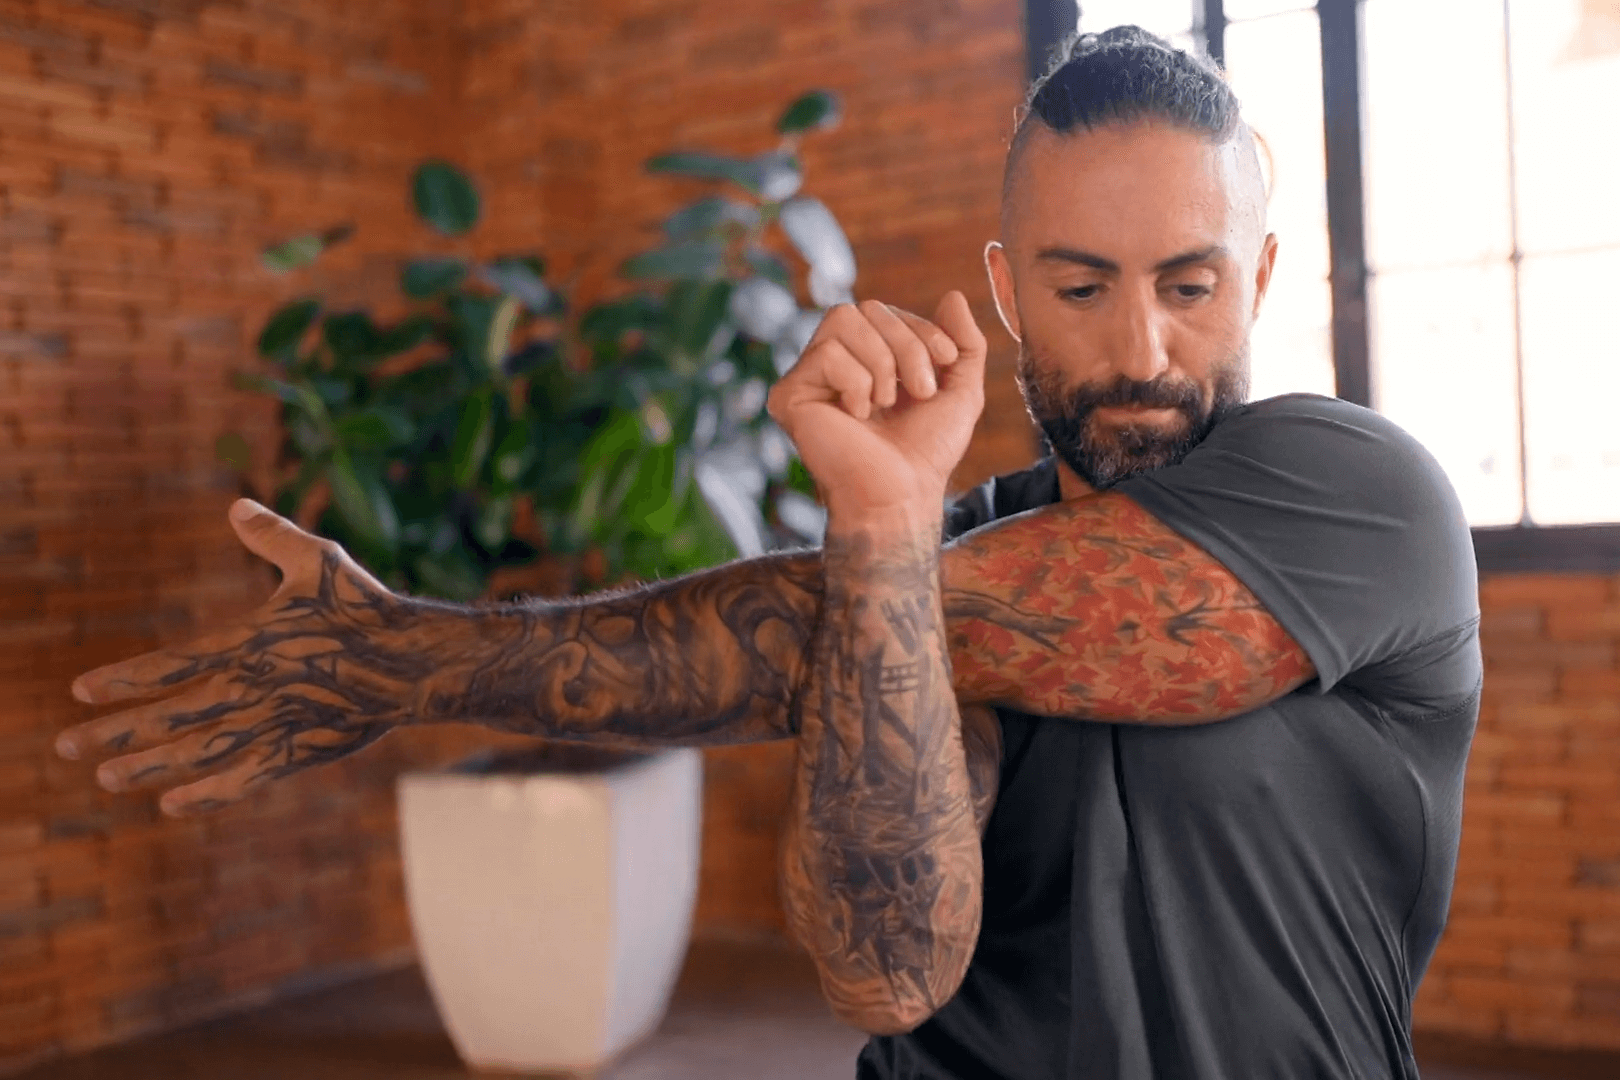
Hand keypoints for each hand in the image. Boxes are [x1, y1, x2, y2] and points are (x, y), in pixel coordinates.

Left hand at [57, 500, 421, 816]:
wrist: (418, 662)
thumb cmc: (369, 607)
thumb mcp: (320, 561)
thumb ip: (272, 538)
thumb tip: (235, 505)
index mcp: (250, 641)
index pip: (171, 665)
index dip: (123, 679)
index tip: (80, 692)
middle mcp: (254, 687)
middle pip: (171, 715)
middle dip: (115, 732)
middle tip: (65, 746)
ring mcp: (275, 724)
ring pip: (198, 751)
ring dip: (148, 765)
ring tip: (104, 778)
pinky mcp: (300, 751)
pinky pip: (244, 778)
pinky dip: (206, 793)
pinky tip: (172, 803)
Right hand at [767, 292, 986, 526]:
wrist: (901, 494)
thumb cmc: (927, 452)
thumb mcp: (961, 391)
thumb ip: (964, 344)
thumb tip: (953, 295)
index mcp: (866, 359)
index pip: (886, 312)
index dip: (921, 329)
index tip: (945, 363)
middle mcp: (833, 364)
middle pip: (866, 309)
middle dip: (906, 346)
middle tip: (919, 392)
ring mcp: (808, 378)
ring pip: (842, 320)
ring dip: (882, 363)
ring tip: (884, 405)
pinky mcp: (789, 395)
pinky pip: (826, 352)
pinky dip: (855, 382)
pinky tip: (856, 415)